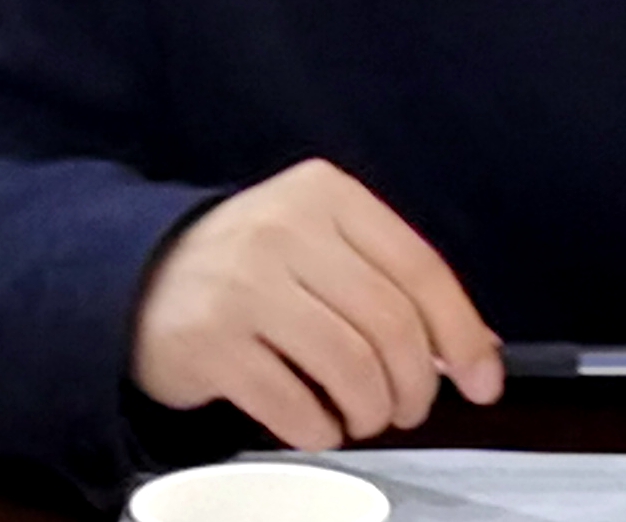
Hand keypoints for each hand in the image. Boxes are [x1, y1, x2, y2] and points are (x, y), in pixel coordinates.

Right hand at [132, 158, 502, 447]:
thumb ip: (394, 283)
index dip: (461, 333)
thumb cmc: (255, 267)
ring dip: (371, 411)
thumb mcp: (323, 247)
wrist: (142, 278)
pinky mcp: (208, 342)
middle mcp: (285, 228)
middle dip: (417, 384)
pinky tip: (319, 425)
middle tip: (409, 407)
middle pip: (390, 323)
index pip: (420, 268)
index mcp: (327, 195)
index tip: (484, 381)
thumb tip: (477, 347)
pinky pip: (292, 404)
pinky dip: (320, 430)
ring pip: (349, 367)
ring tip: (365, 417)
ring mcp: (242, 284)